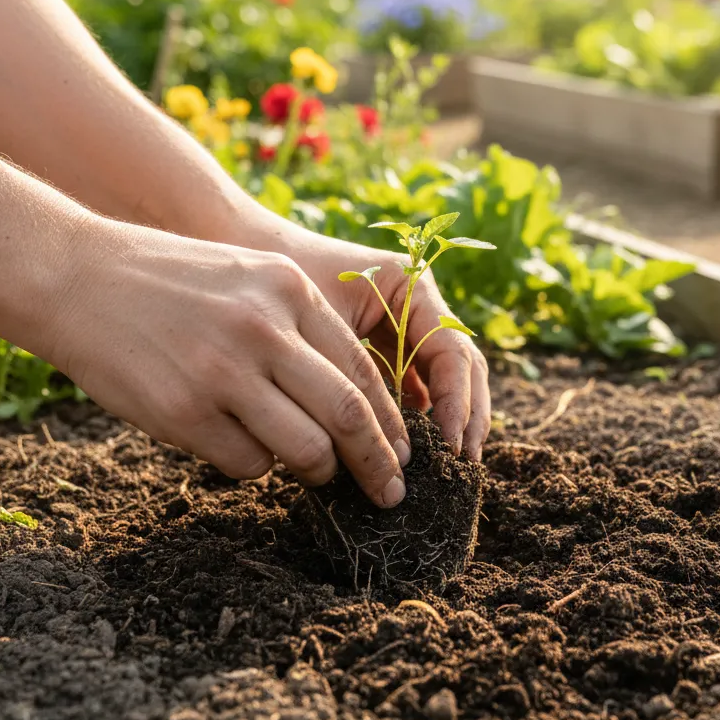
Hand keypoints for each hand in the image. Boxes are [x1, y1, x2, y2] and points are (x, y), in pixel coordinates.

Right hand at [46, 220, 410, 507]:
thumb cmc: (171, 281)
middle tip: (391, 493)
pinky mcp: (183, 413)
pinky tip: (241, 448)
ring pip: (305, 449)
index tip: (401, 453)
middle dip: (378, 463)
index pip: (362, 371)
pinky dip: (256, 467)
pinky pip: (247, 463)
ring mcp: (222, 373)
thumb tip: (353, 404)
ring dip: (319, 471)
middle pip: (347, 415)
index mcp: (289, 291)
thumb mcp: (249, 277)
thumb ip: (300, 327)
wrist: (78, 277)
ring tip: (317, 473)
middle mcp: (263, 329)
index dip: (389, 422)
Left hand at [280, 232, 491, 461]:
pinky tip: (416, 449)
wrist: (252, 255)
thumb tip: (378, 449)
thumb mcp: (319, 332)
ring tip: (449, 465)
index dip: (456, 400)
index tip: (449, 444)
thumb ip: (353, 381)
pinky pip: (418, 383)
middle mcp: (418, 305)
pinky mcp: (389, 346)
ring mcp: (407, 326)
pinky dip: (422, 415)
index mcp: (411, 287)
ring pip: (447, 377)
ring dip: (452, 419)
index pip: (452, 350)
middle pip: (463, 365)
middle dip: (467, 415)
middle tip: (463, 463)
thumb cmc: (281, 287)